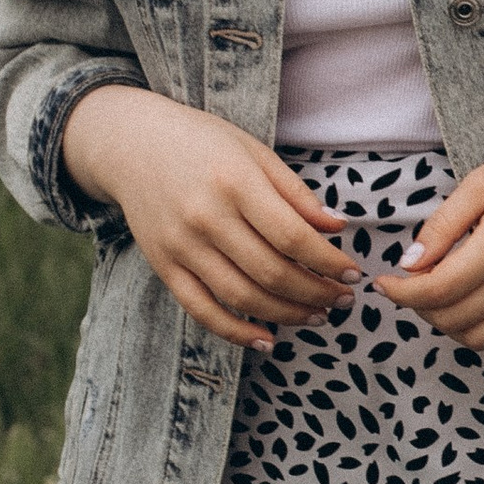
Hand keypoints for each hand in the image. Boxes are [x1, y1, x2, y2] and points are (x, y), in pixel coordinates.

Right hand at [61, 85, 353, 351]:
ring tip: (317, 316)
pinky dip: (235, 332)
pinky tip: (267, 340)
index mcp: (235, 182)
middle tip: (343, 299)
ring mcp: (181, 245)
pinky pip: (202, 310)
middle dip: (316, 292)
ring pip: (241, 296)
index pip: (293, 235)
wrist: (131, 144)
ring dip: (286, 314)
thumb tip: (337, 227)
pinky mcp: (163, 266)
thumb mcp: (253, 151)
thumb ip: (295, 192)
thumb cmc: (201, 142)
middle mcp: (206, 217)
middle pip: (271, 271)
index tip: (353, 272)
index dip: (329, 261)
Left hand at [374, 117, 483, 350]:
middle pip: (454, 319)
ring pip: (481, 338)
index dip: (402, 293)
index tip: (385, 282)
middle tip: (409, 284)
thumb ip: (444, 224)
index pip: (439, 289)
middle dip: (419, 308)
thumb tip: (409, 263)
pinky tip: (471, 305)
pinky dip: (481, 332)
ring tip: (438, 298)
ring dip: (448, 326)